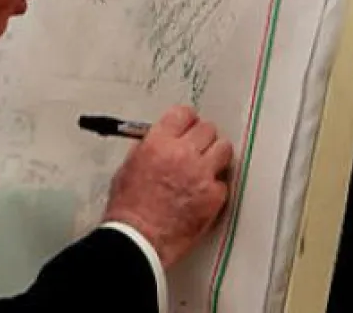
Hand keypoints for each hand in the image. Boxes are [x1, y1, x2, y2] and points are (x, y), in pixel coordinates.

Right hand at [101, 105, 232, 267]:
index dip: (187, 120)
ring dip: (216, 155)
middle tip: (199, 147)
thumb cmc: (128, 209)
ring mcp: (201, 175)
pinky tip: (203, 193)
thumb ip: (148, 149)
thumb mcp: (128, 167)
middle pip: (208, 129)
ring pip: (223, 149)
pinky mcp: (214, 196)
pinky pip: (223, 182)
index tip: (189, 125)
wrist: (139, 238)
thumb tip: (160, 142)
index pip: (183, 114)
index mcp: (158, 143)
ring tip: (207, 166)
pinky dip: (215, 187)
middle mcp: (182, 153)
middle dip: (203, 137)